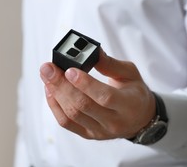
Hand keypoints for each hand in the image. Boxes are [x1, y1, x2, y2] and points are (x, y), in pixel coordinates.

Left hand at [40, 49, 155, 139]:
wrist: (139, 118)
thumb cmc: (134, 92)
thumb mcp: (130, 73)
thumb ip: (110, 64)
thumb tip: (91, 51)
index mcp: (129, 105)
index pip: (105, 97)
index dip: (85, 84)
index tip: (70, 70)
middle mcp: (114, 122)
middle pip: (83, 106)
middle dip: (61, 85)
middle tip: (48, 68)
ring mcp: (99, 131)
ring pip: (72, 115)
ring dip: (55, 93)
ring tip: (46, 75)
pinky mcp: (88, 134)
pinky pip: (66, 123)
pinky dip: (54, 106)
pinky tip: (49, 90)